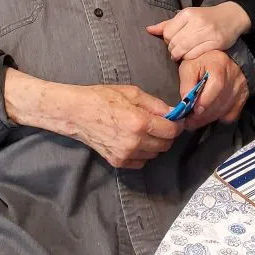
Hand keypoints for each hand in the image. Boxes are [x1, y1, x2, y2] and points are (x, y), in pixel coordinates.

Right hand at [67, 85, 184, 168]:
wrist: (77, 113)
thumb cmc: (103, 98)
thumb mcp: (131, 93)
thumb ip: (155, 104)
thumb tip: (172, 112)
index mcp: (140, 122)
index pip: (171, 131)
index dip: (177, 125)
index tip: (176, 120)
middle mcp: (135, 142)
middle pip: (165, 145)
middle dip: (167, 134)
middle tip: (160, 124)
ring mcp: (126, 154)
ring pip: (154, 154)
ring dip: (154, 144)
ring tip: (144, 131)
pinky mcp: (118, 162)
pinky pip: (141, 162)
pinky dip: (142, 153)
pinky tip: (134, 141)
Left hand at [147, 1, 251, 60]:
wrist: (231, 17)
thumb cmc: (206, 17)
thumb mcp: (187, 16)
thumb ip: (167, 24)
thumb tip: (148, 29)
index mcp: (187, 13)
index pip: (167, 32)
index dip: (167, 40)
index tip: (172, 42)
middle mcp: (197, 22)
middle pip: (175, 42)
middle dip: (172, 49)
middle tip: (176, 50)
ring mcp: (207, 32)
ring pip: (184, 50)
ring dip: (180, 55)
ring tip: (181, 54)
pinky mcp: (216, 43)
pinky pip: (196, 54)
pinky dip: (190, 57)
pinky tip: (191, 55)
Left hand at [178, 51, 248, 130]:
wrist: (221, 58)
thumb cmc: (201, 61)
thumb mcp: (189, 66)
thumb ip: (186, 83)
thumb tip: (186, 102)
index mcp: (219, 65)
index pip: (216, 86)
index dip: (204, 101)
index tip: (192, 111)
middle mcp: (234, 76)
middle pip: (220, 102)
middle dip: (203, 115)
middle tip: (189, 122)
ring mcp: (240, 88)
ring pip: (225, 110)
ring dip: (209, 118)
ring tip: (196, 120)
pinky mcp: (243, 97)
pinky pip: (232, 115)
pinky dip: (219, 117)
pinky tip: (209, 115)